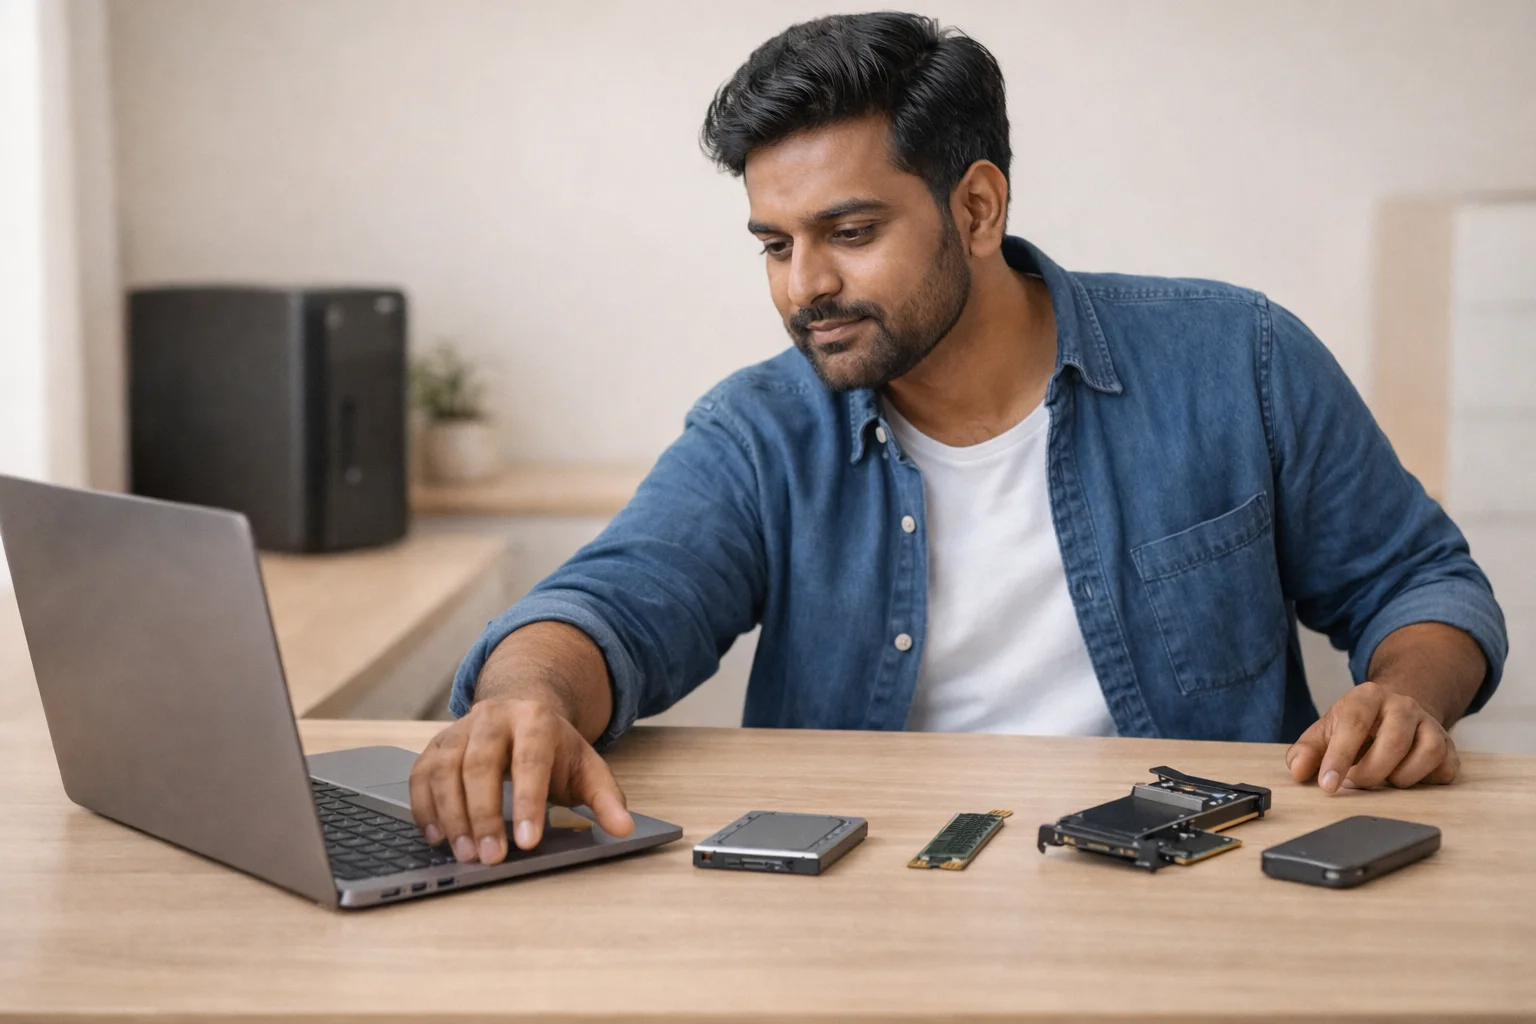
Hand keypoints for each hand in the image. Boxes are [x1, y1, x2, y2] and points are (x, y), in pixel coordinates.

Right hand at [408, 695, 634, 864]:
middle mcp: (493, 718)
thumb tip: (625, 828)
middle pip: (480, 764)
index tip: (527, 842)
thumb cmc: (554, 749)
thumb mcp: (586, 768)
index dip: (528, 801)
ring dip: (451, 815)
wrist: (522, 711)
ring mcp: (460, 729)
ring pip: (445, 768)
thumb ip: (606, 798)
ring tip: (464, 854)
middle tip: (490, 858)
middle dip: (483, 814)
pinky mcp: (436, 745)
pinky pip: (420, 774)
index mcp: (536, 720)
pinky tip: (436, 837)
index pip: (529, 760)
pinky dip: (423, 807)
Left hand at [1286, 680, 1459, 792]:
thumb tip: (1299, 770)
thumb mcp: (1325, 732)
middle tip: (1355, 782)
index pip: (1354, 724)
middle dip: (1371, 772)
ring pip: (1428, 752)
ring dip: (1402, 777)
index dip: (1339, 757)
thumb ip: (1308, 750)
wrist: (1393, 712)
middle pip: (1394, 742)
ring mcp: (1430, 723)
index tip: (1328, 785)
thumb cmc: (1354, 726)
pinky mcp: (1449, 744)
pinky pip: (1446, 768)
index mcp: (1367, 696)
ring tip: (1384, 779)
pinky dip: (1427, 781)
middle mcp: (1403, 704)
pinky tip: (1407, 778)